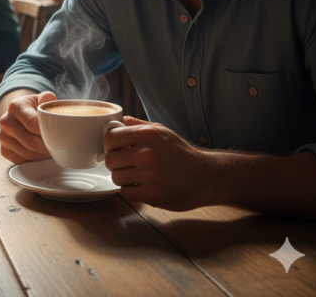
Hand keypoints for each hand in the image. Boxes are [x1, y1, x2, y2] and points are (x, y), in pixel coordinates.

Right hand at [0, 91, 55, 163]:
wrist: (20, 116)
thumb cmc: (35, 109)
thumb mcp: (41, 99)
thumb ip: (47, 98)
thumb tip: (49, 99)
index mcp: (15, 106)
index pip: (33, 124)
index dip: (48, 133)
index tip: (59, 136)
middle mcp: (5, 121)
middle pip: (31, 141)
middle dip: (48, 147)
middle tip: (60, 148)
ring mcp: (3, 136)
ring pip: (28, 153)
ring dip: (43, 156)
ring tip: (53, 152)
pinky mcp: (4, 150)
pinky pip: (22, 161)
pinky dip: (35, 161)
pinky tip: (42, 154)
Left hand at [104, 115, 218, 210]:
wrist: (206, 176)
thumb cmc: (182, 153)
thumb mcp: (162, 131)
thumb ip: (138, 125)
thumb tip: (120, 120)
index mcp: (146, 135)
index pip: (110, 138)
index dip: (110, 144)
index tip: (115, 149)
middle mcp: (146, 153)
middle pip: (110, 160)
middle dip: (114, 163)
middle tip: (124, 164)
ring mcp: (148, 175)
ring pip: (116, 178)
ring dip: (122, 178)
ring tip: (134, 175)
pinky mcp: (152, 195)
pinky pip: (126, 193)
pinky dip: (130, 191)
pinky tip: (141, 186)